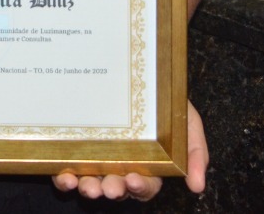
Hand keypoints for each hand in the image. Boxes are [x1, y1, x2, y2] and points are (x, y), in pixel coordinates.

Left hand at [52, 101, 207, 201]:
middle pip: (117, 187)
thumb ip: (195, 154)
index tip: (134, 180)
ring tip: (87, 185)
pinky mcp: (75, 153)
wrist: (140, 74)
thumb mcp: (188, 124)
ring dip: (89, 188)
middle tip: (108, 187)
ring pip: (92, 183)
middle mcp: (120, 167)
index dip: (140, 187)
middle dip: (112, 189)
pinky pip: (68, 171)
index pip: (145, 186)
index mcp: (148, 167)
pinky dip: (65, 179)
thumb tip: (198, 187)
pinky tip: (65, 176)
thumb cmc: (167, 105)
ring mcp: (97, 161)